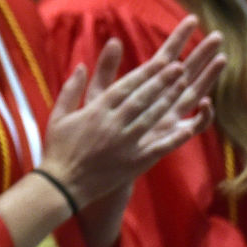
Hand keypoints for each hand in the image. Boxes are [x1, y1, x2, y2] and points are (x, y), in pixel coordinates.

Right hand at [41, 17, 223, 209]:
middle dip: (162, 82)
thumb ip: (71, 88)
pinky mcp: (136, 162)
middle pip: (143, 99)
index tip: (162, 61)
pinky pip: (159, 148)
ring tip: (184, 87)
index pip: (125, 87)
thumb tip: (81, 65)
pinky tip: (187, 127)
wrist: (63, 184)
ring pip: (152, 118)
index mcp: (95, 111)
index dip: (146, 73)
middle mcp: (113, 125)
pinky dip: (174, 137)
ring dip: (169, 101)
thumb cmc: (58, 147)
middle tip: (180, 67)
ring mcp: (127, 144)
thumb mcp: (59, 115)